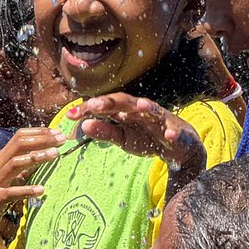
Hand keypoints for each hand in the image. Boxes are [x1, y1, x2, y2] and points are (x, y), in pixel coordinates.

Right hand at [0, 129, 63, 248]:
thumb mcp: (12, 176)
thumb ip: (26, 166)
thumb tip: (47, 153)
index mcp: (2, 157)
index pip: (20, 136)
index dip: (39, 132)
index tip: (57, 132)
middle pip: (19, 144)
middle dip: (41, 139)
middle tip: (61, 139)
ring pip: (15, 163)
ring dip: (36, 157)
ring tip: (55, 154)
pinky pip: (10, 192)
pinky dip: (26, 190)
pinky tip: (41, 190)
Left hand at [67, 95, 205, 173]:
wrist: (178, 146)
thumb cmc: (147, 137)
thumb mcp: (123, 138)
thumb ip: (105, 131)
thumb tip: (83, 125)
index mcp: (127, 111)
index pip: (105, 106)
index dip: (89, 109)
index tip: (70, 115)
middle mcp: (142, 110)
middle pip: (125, 102)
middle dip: (111, 102)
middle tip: (93, 105)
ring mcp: (160, 119)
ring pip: (154, 110)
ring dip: (147, 107)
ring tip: (139, 106)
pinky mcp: (176, 130)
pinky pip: (175, 131)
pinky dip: (172, 132)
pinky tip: (169, 135)